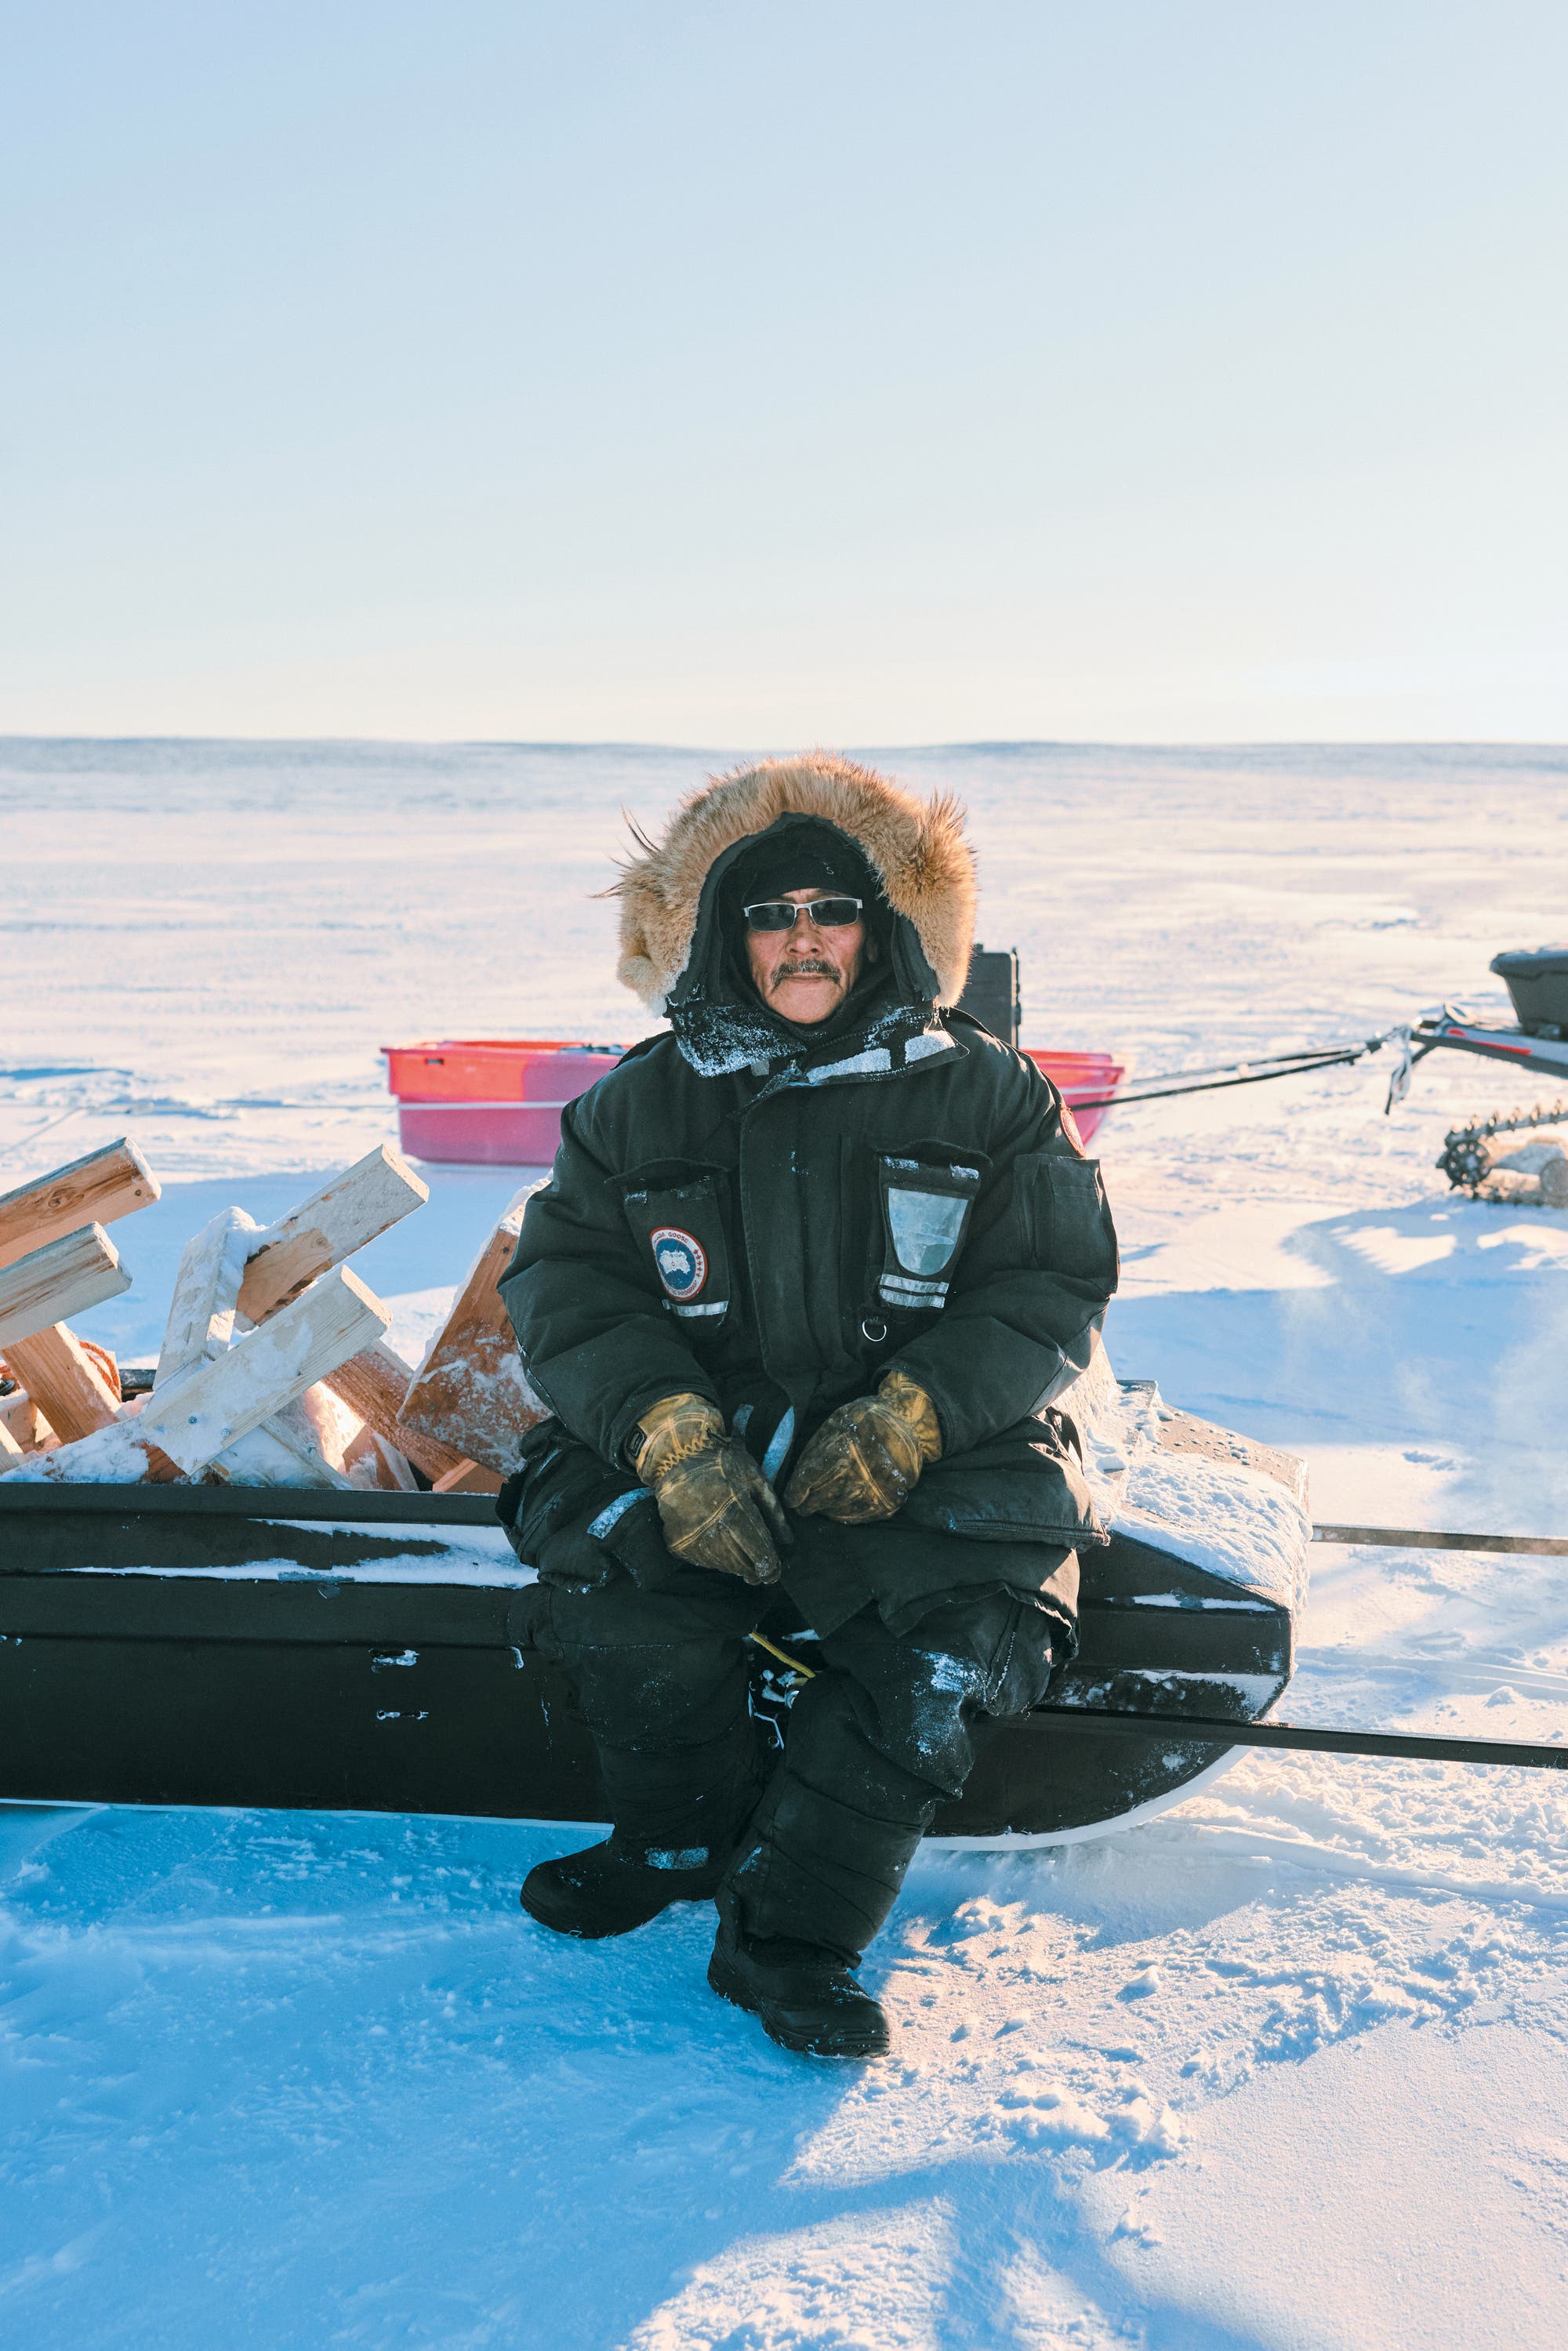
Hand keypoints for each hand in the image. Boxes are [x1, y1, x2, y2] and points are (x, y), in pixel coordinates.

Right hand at [628, 1392, 787, 1583]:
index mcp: (735, 1513)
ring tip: (741, 1556)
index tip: (774, 1571)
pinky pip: (701, 1561)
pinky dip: (714, 1560)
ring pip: (721, 1565)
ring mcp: (691, 1538)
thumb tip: (787, 1541)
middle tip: (761, 1568)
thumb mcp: (755, 1478)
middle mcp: (712, 1530)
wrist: (678, 1455)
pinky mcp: (676, 1542)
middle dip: (754, 1570)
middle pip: (741, 1565)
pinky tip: (721, 1549)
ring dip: (735, 1566)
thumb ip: (773, 1511)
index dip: (770, 1567)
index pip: (759, 1554)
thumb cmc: (723, 1463)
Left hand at [783, 1370, 941, 1522]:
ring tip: (823, 1506)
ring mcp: (874, 1492)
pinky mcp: (888, 1502)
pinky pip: (860, 1517)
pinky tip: (842, 1508)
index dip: (795, 1493)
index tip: (791, 1499)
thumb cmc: (866, 1419)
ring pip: (838, 1512)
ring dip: (826, 1510)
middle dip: (808, 1504)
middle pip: (820, 1500)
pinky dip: (847, 1515)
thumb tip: (799, 1476)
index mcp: (839, 1453)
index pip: (807, 1482)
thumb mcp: (835, 1423)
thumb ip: (816, 1450)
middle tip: (803, 1506)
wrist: (907, 1422)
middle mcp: (856, 1476)